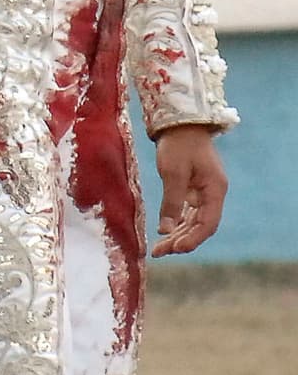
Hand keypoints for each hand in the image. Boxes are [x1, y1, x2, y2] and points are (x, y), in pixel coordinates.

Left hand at [151, 125, 227, 257]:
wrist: (180, 122)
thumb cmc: (179, 144)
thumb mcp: (173, 172)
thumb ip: (171, 201)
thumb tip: (165, 230)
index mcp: (215, 189)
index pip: (208, 223)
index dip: (193, 239)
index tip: (175, 249)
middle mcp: (212, 193)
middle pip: (200, 225)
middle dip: (181, 241)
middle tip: (160, 252)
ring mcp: (203, 192)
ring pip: (193, 221)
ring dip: (177, 235)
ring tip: (158, 249)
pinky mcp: (193, 189)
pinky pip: (187, 212)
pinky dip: (176, 223)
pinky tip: (164, 233)